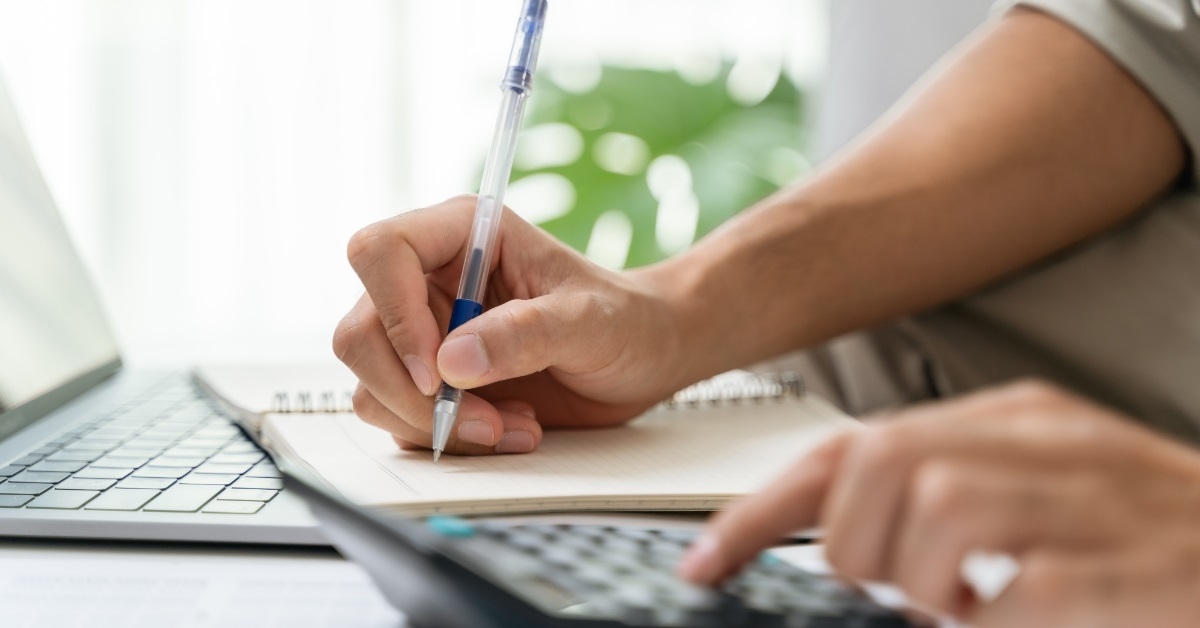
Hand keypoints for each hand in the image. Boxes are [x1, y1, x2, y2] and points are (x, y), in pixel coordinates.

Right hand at [333, 196, 685, 455]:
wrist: (643, 357)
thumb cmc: (625, 319)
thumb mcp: (590, 321)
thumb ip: (527, 334)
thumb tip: (451, 363)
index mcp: (461, 233)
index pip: (380, 252)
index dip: (394, 315)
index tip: (436, 373)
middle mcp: (429, 279)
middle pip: (360, 332)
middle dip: (411, 392)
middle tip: (480, 420)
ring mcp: (423, 332)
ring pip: (372, 384)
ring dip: (436, 423)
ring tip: (511, 425)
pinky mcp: (429, 381)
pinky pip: (399, 418)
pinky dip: (448, 438)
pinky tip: (507, 428)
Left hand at [678, 381, 1199, 626]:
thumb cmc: (1145, 542)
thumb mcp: (1040, 497)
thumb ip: (947, 502)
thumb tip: (843, 545)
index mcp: (1013, 420)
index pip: (851, 445)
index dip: (762, 508)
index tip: (706, 560)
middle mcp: (1045, 441)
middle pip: (877, 462)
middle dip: (849, 544)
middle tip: (891, 592)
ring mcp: (1089, 499)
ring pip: (933, 509)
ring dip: (919, 584)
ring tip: (964, 608)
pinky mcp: (1127, 569)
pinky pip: (1014, 593)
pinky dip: (988, 622)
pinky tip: (1010, 622)